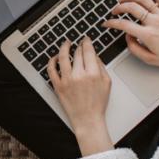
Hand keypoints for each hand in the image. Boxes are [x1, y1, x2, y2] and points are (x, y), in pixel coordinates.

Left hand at [48, 37, 113, 155]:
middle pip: (77, 53)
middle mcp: (79, 75)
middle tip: (78, 43)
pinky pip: (51, 70)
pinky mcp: (58, 86)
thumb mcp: (107, 82)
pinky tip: (55, 57)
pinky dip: (52, 61)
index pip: (88, 51)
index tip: (85, 39)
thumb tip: (94, 54)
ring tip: (66, 44)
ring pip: (63, 57)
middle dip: (78, 46)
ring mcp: (67, 80)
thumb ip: (101, 66)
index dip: (86, 42)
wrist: (87, 119)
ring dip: (64, 47)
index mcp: (93, 73)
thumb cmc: (98, 103)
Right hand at [103, 0, 158, 70]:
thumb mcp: (150, 59)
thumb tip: (127, 37)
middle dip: (119, 8)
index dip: (112, 23)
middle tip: (114, 11)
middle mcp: (154, 22)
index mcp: (148, 35)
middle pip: (132, 8)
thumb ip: (134, 48)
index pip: (125, 25)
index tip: (107, 23)